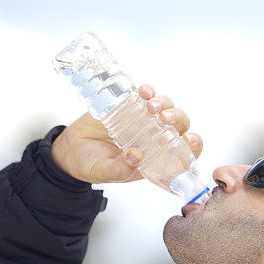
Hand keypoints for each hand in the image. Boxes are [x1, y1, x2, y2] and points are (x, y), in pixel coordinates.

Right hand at [51, 84, 202, 183]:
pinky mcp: (128, 104)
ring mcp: (143, 119)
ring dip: (164, 103)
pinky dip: (147, 91)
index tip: (189, 139)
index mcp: (157, 157)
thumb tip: (136, 156)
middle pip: (179, 124)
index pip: (186, 150)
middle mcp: (155, 137)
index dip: (194, 144)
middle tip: (165, 118)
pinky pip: (144, 94)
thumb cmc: (92, 165)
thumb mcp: (105, 172)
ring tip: (151, 106)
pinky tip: (143, 91)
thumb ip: (120, 169)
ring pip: (166, 106)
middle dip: (178, 118)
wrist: (70, 149)